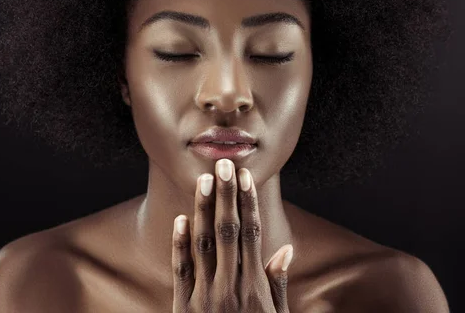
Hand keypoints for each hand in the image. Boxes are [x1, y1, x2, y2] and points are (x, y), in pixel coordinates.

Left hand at [172, 158, 293, 312]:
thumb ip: (277, 284)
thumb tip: (284, 250)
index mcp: (254, 287)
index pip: (251, 234)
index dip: (248, 203)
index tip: (247, 178)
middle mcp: (229, 286)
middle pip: (228, 231)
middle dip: (227, 196)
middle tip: (226, 165)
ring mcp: (204, 296)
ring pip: (203, 244)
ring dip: (204, 210)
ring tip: (205, 180)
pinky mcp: (184, 306)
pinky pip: (181, 270)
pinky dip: (180, 243)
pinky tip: (181, 219)